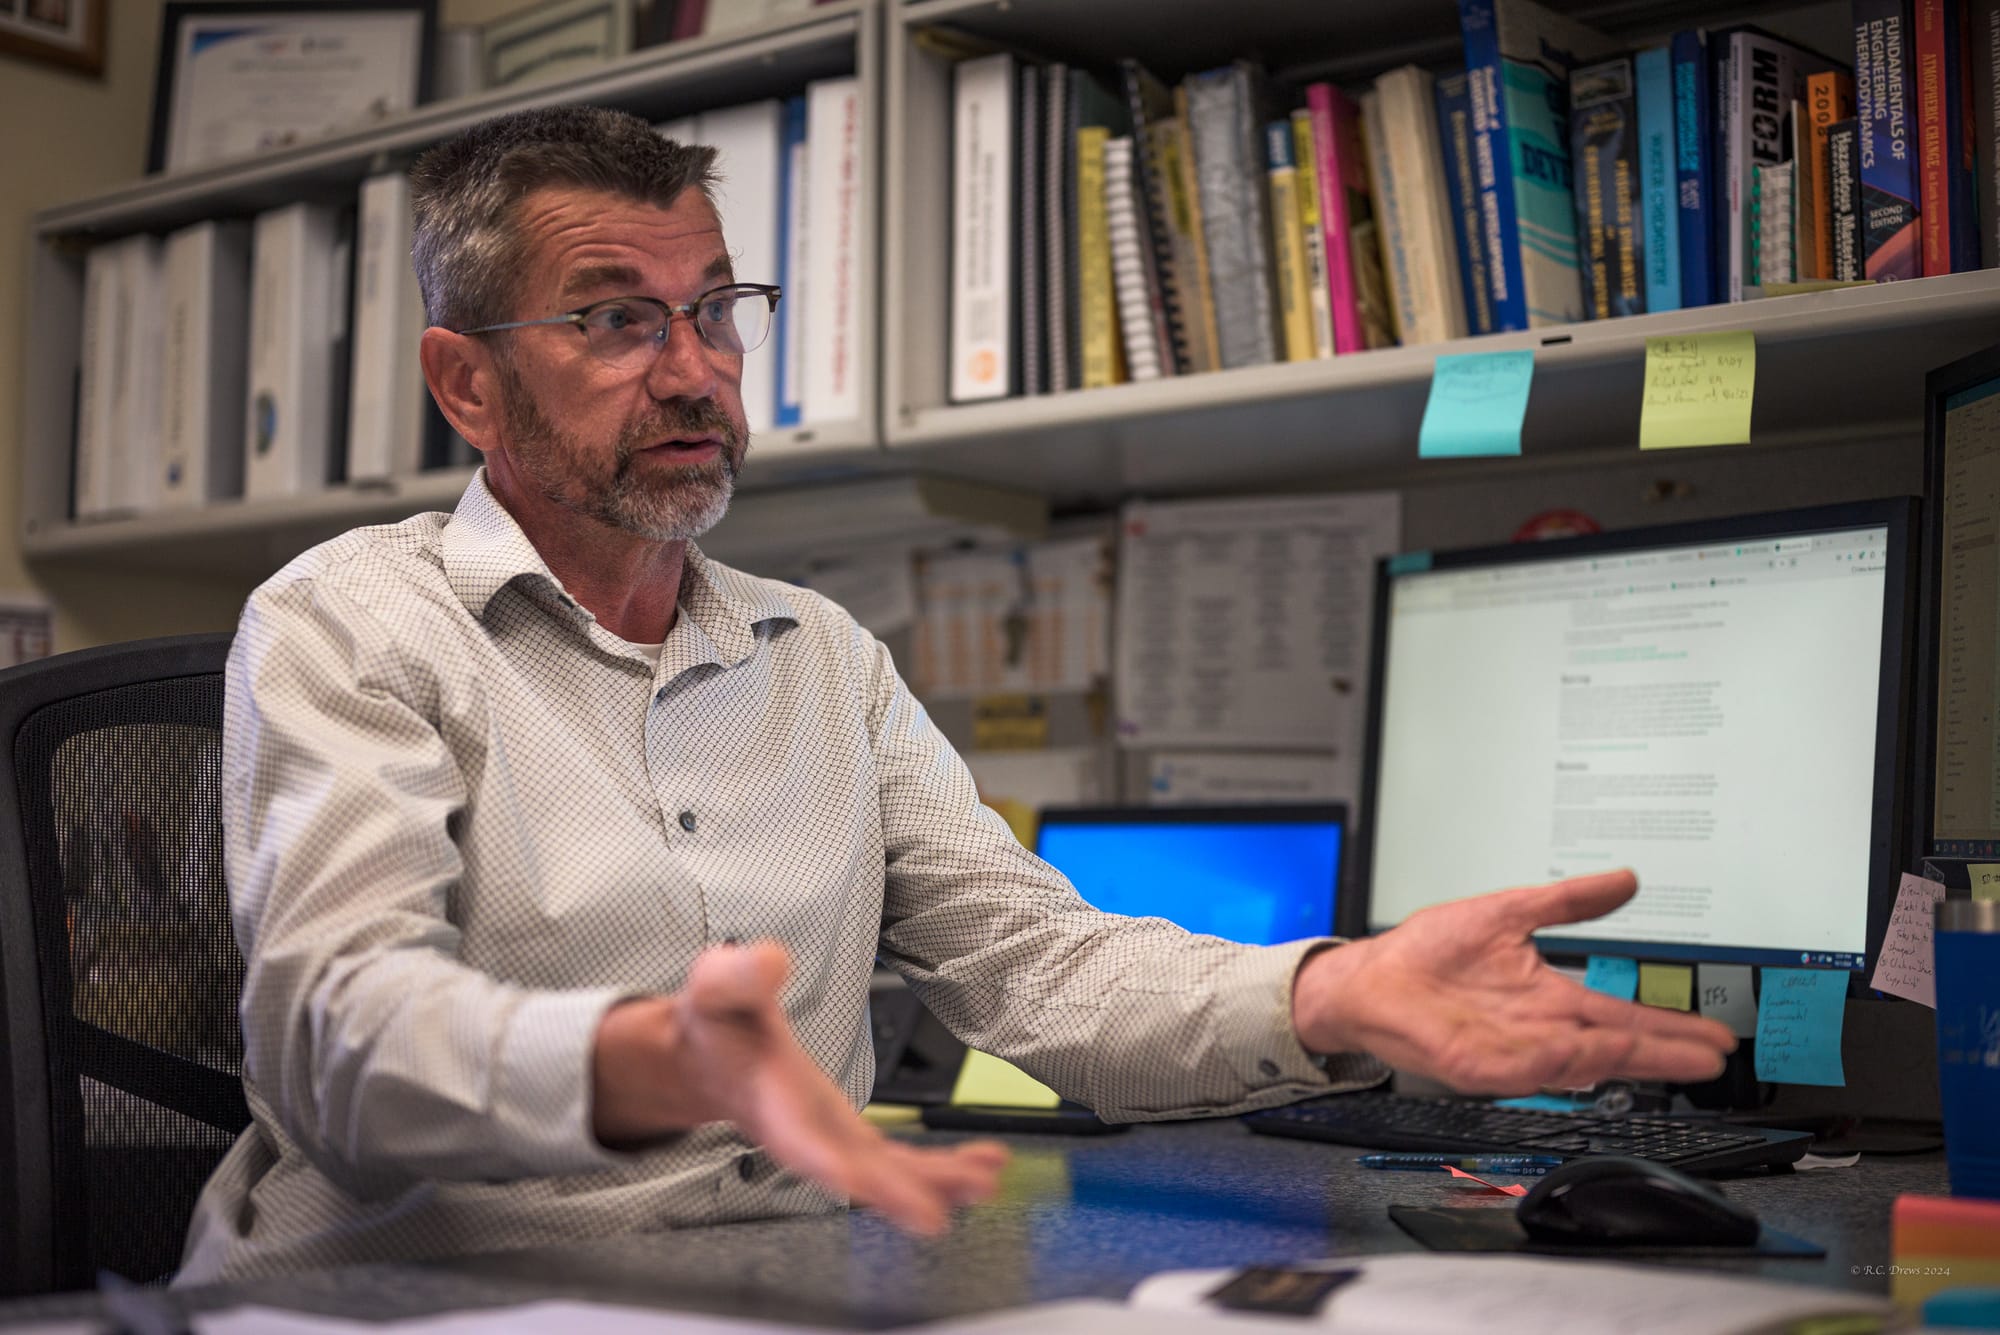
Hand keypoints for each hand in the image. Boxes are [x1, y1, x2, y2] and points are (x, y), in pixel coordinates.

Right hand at [592, 941, 1007, 1233]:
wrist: (711, 1056)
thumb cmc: (716, 1024)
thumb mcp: (717, 988)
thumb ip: (738, 977)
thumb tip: (767, 960)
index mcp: (769, 1103)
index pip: (796, 1138)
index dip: (824, 1160)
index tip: (853, 1181)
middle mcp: (803, 1134)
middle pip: (850, 1170)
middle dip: (891, 1192)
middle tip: (936, 1212)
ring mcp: (831, 1141)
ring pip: (883, 1172)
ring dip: (932, 1183)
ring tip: (982, 1182)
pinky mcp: (851, 1137)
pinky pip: (898, 1161)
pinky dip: (938, 1169)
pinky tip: (980, 1168)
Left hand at [1290, 870, 1736, 1094]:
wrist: (1368, 979)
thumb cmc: (1428, 952)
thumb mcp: (1509, 911)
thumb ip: (1568, 901)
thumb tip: (1625, 879)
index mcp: (1549, 997)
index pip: (1621, 1017)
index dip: (1667, 1026)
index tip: (1713, 1031)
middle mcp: (1537, 1029)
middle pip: (1614, 1045)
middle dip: (1665, 1050)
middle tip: (1714, 1055)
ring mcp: (1510, 1050)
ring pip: (1581, 1062)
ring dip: (1625, 1061)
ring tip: (1674, 1058)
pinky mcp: (1477, 1063)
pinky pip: (1526, 1069)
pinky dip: (1559, 1065)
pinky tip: (1590, 1060)